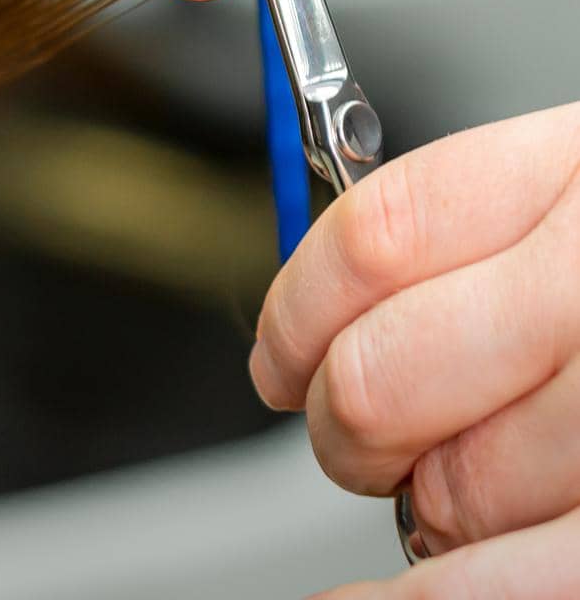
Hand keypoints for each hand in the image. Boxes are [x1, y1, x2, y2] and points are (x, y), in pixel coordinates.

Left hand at [250, 104, 579, 596]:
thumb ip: (474, 230)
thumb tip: (320, 305)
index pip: (379, 235)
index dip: (299, 306)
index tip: (280, 351)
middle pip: (386, 376)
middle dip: (342, 423)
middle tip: (354, 432)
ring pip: (450, 493)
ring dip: (426, 506)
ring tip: (464, 485)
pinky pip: (513, 585)